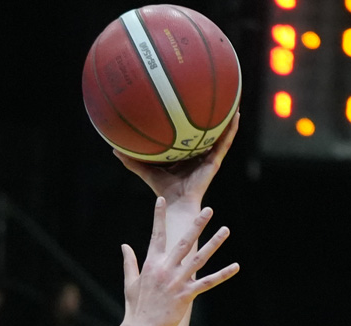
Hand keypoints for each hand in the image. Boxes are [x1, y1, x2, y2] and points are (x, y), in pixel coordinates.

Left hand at [114, 112, 239, 207]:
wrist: (175, 203)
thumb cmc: (162, 190)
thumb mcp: (146, 170)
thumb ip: (132, 160)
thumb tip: (114, 149)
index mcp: (186, 157)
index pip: (191, 138)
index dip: (193, 125)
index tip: (192, 107)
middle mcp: (199, 156)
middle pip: (208, 134)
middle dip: (212, 118)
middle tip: (215, 97)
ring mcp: (209, 158)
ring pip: (222, 135)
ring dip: (228, 119)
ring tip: (233, 100)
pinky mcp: (215, 161)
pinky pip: (225, 142)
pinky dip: (231, 129)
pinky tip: (235, 115)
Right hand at [121, 198, 238, 325]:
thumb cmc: (135, 307)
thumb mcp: (130, 282)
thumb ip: (129, 262)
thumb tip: (124, 246)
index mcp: (151, 264)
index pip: (155, 235)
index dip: (158, 217)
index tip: (161, 201)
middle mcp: (165, 270)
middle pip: (184, 242)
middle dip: (196, 224)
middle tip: (207, 209)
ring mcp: (177, 282)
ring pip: (199, 258)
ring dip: (214, 243)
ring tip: (226, 229)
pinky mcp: (186, 295)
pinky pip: (208, 282)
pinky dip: (222, 274)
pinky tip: (236, 266)